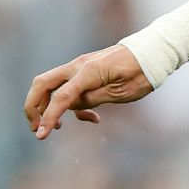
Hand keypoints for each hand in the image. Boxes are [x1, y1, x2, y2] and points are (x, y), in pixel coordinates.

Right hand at [24, 45, 152, 138]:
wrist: (154, 51)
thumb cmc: (142, 72)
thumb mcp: (121, 92)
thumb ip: (92, 99)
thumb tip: (71, 106)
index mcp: (88, 72)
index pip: (61, 97)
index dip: (48, 118)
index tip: (41, 136)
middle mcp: (78, 65)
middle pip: (42, 84)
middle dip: (33, 107)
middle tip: (37, 128)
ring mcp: (80, 65)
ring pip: (52, 85)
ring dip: (50, 106)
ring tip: (59, 127)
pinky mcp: (86, 69)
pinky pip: (68, 86)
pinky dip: (71, 102)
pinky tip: (91, 117)